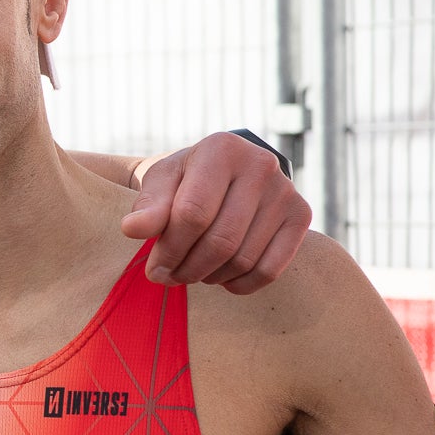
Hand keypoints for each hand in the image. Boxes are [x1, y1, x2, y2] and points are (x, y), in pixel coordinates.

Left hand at [124, 131, 309, 292]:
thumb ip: (148, 205)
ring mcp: (286, 191)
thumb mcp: (161, 182)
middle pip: (220, 240)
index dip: (169, 249)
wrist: (224, 172)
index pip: (193, 214)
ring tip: (189, 273)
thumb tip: (132, 229)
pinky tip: (219, 278)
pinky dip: (240, 284)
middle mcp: (261, 165)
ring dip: (209, 277)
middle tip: (167, 278)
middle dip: (187, 268)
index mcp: (221, 150)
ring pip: (243, 258)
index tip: (153, 268)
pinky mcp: (301, 216)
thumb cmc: (184, 179)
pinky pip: (270, 269)